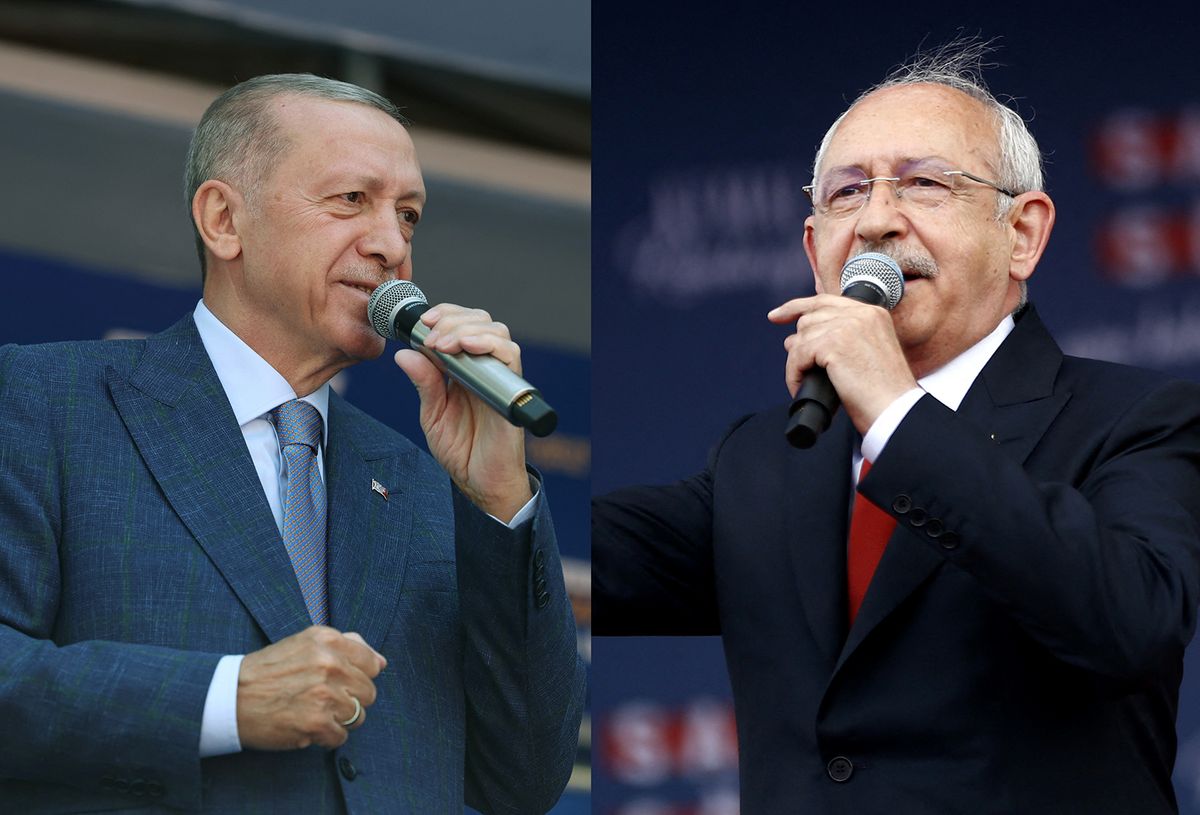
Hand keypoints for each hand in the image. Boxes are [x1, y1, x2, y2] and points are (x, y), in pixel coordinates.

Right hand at [237, 626, 385, 750]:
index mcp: (329, 641)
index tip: (341, 681)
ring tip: (313, 712)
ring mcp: (324, 694)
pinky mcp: (316, 723)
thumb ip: (347, 645)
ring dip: (338, 719)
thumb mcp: (305, 642)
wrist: (230, 696)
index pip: (372, 663)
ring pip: (358, 715)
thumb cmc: (269, 670)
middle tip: (323, 700)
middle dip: (350, 699)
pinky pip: (341, 736)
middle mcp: (330, 664)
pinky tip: (307, 726)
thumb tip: (380, 661)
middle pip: (368, 692)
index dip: (359, 676)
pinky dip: (326, 737)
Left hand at [392, 303, 532, 521]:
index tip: (422, 323)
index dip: (444, 316)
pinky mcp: (511, 391)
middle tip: (429, 334)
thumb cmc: (462, 451)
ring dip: (466, 329)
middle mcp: (485, 369)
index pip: (461, 326)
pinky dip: (489, 343)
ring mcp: (499, 378)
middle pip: (480, 321)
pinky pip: (510, 355)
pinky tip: (468, 347)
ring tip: (443, 343)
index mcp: (465, 370)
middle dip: (452, 318)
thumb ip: (424, 383)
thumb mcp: (433, 414)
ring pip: (496, 331)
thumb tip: (404, 353)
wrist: (482, 484)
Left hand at [768, 294, 916, 433]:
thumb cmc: (882, 393)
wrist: (895, 410)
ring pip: (801, 338)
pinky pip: (798, 355)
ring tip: (804, 382)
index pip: (825, 300)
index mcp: (872, 313)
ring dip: (796, 363)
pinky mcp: (833, 344)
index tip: (776, 315)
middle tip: (796, 364)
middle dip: (798, 342)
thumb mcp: (864, 355)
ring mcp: (847, 326)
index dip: (796, 306)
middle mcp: (861, 314)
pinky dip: (794, 373)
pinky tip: (799, 387)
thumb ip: (838, 339)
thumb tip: (793, 339)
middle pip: (809, 318)